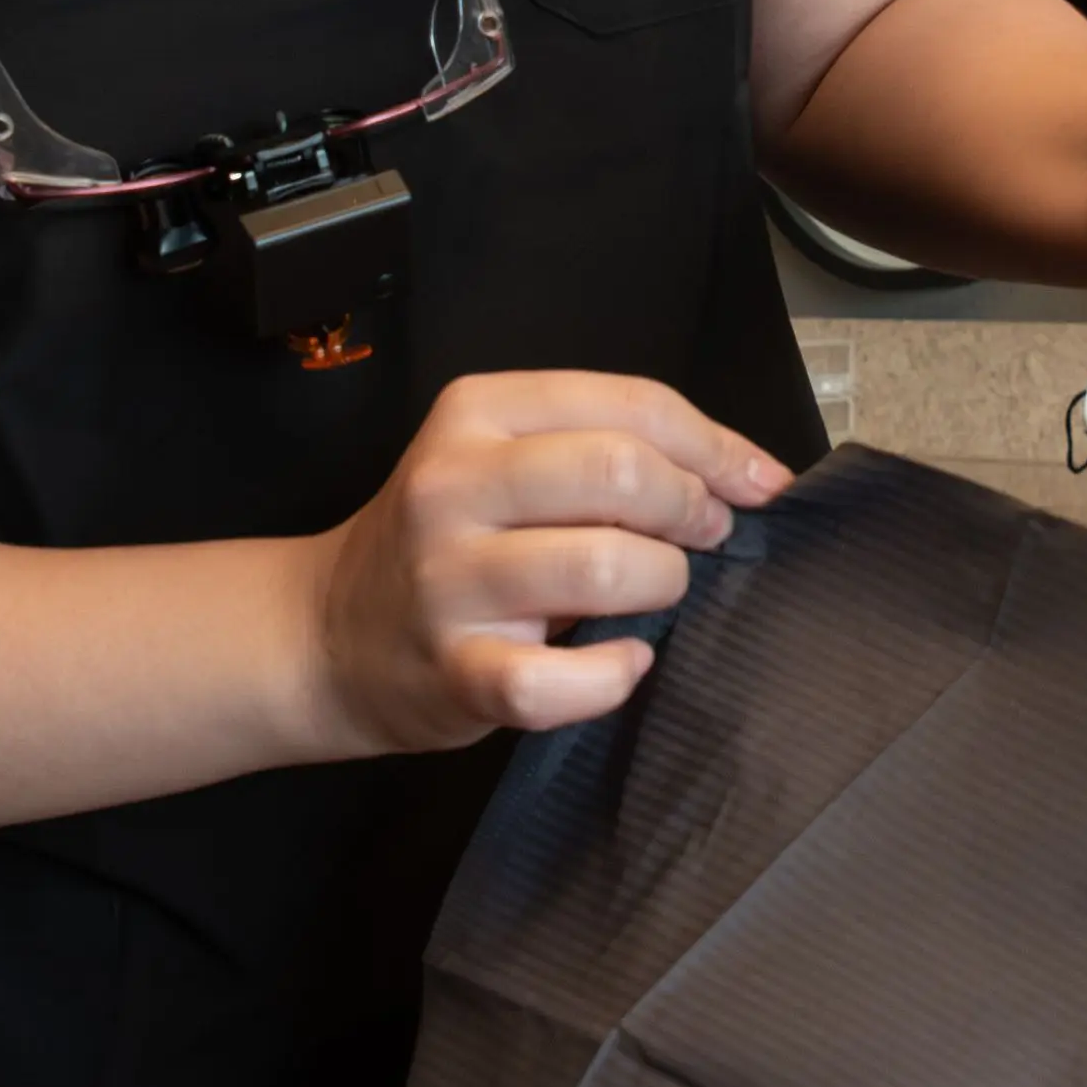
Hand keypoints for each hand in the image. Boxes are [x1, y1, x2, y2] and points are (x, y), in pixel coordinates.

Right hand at [310, 371, 788, 752]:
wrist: (328, 633)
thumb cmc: (450, 543)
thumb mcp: (506, 458)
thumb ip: (609, 446)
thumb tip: (754, 476)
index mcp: (477, 412)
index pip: (632, 405)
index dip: (717, 447)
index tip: (758, 485)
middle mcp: (453, 485)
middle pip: (622, 472)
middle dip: (691, 509)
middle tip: (697, 539)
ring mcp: (448, 581)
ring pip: (606, 565)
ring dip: (662, 584)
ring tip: (649, 595)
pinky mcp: (453, 671)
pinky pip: (561, 681)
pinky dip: (615, 675)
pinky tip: (621, 662)